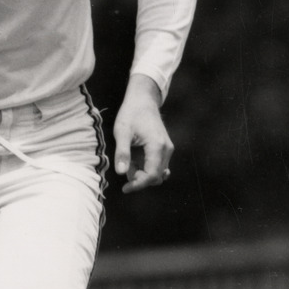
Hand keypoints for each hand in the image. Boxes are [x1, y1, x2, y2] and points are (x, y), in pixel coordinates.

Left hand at [113, 73, 172, 192]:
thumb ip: (122, 153)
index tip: (125, 188)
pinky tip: (135, 160)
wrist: (143, 100)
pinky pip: (158, 166)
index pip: (152, 175)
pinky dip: (146, 168)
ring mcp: (168, 149)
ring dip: (143, 173)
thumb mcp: (122, 132)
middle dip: (139, 178)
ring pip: (158, 173)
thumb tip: (121, 173)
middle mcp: (167, 149)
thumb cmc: (131, 114)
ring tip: (129, 160)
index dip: (138, 185)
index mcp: (157, 146)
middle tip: (125, 167)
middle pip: (156, 177)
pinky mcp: (165, 148)